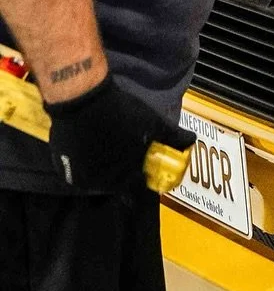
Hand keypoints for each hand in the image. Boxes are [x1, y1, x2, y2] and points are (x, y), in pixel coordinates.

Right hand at [47, 74, 194, 191]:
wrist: (84, 100)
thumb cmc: (122, 112)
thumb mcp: (153, 122)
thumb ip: (173, 137)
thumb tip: (191, 141)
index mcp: (125, 176)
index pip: (136, 190)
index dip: (140, 181)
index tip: (141, 172)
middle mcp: (102, 183)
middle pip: (115, 185)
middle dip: (121, 173)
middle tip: (122, 154)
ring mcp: (81, 178)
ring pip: (96, 181)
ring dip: (103, 169)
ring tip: (107, 148)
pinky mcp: (65, 169)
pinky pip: (78, 174)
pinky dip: (85, 165)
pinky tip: (90, 148)